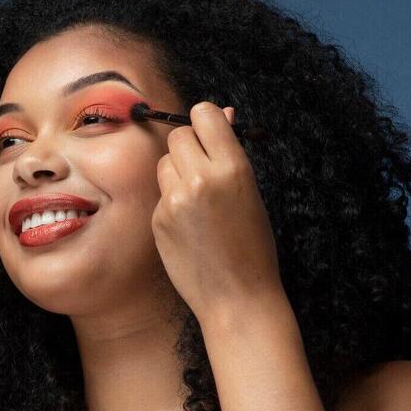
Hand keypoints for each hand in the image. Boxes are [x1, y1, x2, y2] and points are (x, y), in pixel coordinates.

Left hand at [152, 102, 283, 322]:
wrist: (237, 297)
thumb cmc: (252, 245)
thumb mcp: (251, 193)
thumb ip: (230, 154)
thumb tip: (223, 114)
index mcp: (233, 167)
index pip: (204, 114)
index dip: (205, 121)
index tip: (209, 133)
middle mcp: (201, 179)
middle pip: (178, 135)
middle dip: (188, 146)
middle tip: (203, 168)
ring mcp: (175, 200)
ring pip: (163, 162)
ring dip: (176, 172)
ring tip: (198, 200)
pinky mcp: (158, 219)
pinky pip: (160, 193)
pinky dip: (171, 201)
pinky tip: (189, 225)